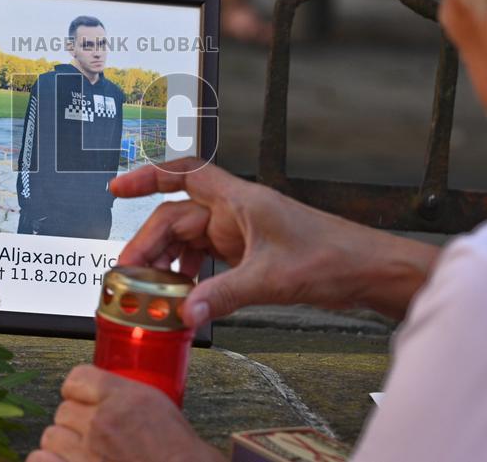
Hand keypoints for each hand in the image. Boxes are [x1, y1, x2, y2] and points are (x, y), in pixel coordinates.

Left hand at [27, 365, 224, 461]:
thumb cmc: (180, 452)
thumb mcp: (158, 406)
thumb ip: (127, 395)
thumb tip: (106, 393)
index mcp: (123, 398)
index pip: (77, 378)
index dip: (77, 390)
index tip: (80, 399)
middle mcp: (102, 422)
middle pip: (63, 410)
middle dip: (74, 422)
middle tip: (89, 434)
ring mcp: (88, 452)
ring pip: (51, 435)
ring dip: (62, 445)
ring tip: (80, 453)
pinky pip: (41, 460)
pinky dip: (48, 461)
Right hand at [110, 158, 407, 325]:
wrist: (368, 271)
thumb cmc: (334, 256)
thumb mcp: (272, 278)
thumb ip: (224, 295)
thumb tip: (186, 313)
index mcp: (239, 199)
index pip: (183, 173)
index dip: (147, 175)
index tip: (117, 187)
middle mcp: (235, 211)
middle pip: (176, 216)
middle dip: (149, 243)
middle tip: (128, 272)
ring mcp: (240, 232)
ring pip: (188, 240)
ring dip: (166, 262)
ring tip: (149, 289)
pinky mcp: (247, 253)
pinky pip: (205, 259)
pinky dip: (188, 276)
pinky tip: (181, 295)